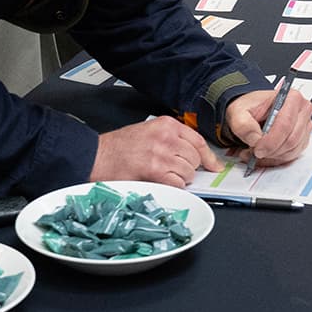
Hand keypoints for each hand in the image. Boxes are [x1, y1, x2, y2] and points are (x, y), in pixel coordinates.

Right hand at [90, 116, 218, 188]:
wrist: (97, 156)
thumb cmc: (119, 147)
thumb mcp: (148, 131)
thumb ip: (170, 138)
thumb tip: (191, 154)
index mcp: (166, 124)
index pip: (198, 140)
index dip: (208, 157)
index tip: (213, 165)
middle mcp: (166, 136)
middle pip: (196, 157)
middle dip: (189, 168)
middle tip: (174, 171)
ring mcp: (162, 153)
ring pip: (189, 171)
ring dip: (180, 178)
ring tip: (164, 175)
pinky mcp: (155, 170)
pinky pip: (178, 183)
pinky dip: (174, 186)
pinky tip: (161, 182)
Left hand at [224, 87, 311, 166]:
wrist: (252, 111)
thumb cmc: (250, 107)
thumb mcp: (238, 112)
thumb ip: (244, 125)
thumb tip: (255, 139)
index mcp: (291, 98)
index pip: (285, 125)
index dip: (271, 141)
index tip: (257, 149)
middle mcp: (302, 110)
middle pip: (291, 140)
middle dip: (271, 151)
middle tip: (254, 152)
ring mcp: (305, 126)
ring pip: (292, 150)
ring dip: (273, 156)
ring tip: (255, 152)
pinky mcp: (302, 139)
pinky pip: (292, 155)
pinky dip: (276, 159)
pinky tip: (264, 154)